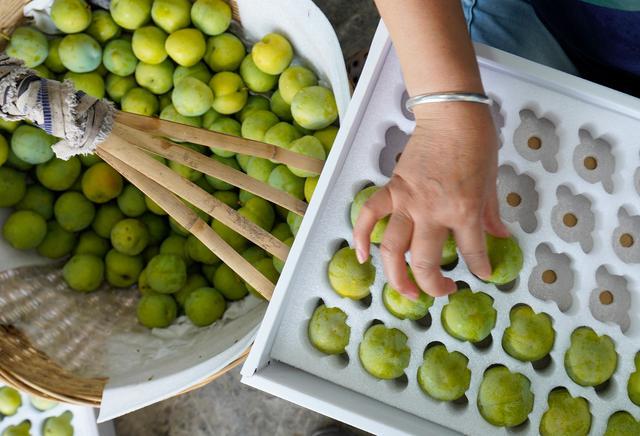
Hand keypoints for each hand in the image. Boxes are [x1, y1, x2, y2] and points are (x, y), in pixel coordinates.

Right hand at [353, 102, 508, 298]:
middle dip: (434, 285)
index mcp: (465, 211)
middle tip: (442, 290)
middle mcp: (434, 213)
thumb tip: (499, 237)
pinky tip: (362, 256)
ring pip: (393, 249)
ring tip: (406, 292)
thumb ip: (491, 214)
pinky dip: (361, 236)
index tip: (482, 275)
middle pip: (425, 263)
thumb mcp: (492, 182)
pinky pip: (370, 216)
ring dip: (396, 277)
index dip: (480, 269)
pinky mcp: (393, 189)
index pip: (473, 253)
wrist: (452, 114)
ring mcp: (409, 202)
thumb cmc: (476, 143)